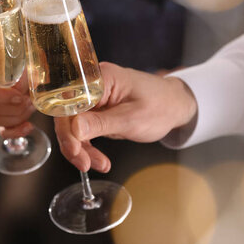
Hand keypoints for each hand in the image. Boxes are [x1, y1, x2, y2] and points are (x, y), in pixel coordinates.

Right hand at [0, 73, 35, 137]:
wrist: (27, 82)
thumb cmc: (22, 74)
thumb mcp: (24, 70)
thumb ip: (25, 75)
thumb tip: (30, 81)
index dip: (3, 96)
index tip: (20, 96)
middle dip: (17, 107)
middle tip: (29, 100)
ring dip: (19, 116)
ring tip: (31, 106)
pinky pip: (3, 132)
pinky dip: (17, 131)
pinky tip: (28, 126)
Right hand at [55, 62, 197, 171]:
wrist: (177, 106)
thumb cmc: (161, 106)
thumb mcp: (132, 118)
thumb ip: (101, 123)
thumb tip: (74, 128)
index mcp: (99, 78)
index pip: (69, 101)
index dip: (67, 126)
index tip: (74, 148)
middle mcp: (91, 86)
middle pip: (67, 115)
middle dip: (73, 142)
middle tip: (83, 164)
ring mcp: (93, 100)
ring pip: (73, 126)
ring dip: (81, 149)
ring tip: (98, 165)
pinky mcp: (96, 112)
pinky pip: (83, 131)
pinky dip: (89, 147)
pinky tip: (99, 161)